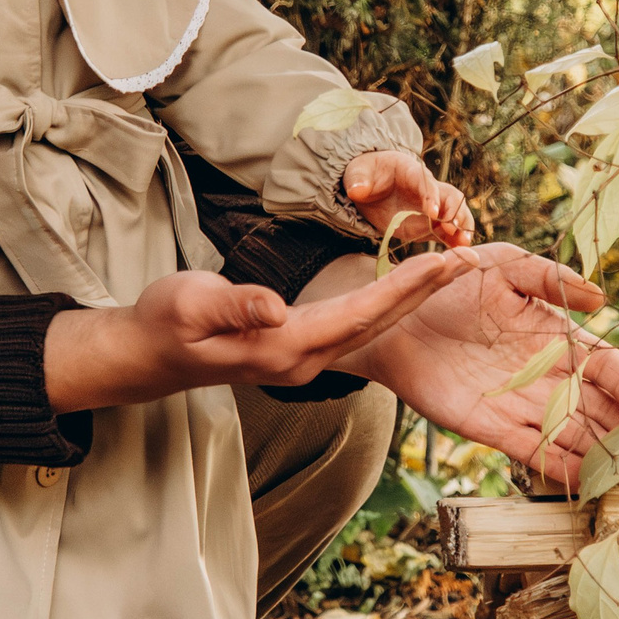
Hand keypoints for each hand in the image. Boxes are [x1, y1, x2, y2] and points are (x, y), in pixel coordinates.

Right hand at [43, 250, 481, 412]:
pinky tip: (406, 288)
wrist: (147, 354)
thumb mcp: (190, 304)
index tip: (445, 263)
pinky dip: (387, 305)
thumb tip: (275, 306)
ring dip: (412, 298)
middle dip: (425, 291)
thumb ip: (234, 305)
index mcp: (284, 346)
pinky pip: (356, 328)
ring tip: (451, 268)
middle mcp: (304, 360)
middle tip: (470, 258)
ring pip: (371, 327)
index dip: (404, 288)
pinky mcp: (298, 350)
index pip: (358, 315)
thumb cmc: (165, 321)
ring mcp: (303, 360)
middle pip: (377, 324)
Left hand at [337, 244, 618, 485]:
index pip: (604, 365)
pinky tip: (587, 483)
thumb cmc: (450, 283)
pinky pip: (534, 453)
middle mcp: (548, 375)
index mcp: (557, 336)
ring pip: (574, 436)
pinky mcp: (492, 428)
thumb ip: (548, 277)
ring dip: (605, 457)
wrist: (394, 318)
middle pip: (600, 409)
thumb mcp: (501, 265)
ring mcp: (523, 405)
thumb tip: (599, 297)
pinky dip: (561, 469)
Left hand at [344, 150, 474, 247]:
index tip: (433, 213)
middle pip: (450, 197)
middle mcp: (427, 189)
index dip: (432, 197)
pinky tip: (460, 255)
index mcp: (411, 172)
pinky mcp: (428, 225)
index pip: (427, 183)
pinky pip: (446, 233)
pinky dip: (455, 242)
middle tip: (455, 230)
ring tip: (464, 245)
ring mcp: (430, 208)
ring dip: (461, 228)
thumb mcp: (357, 172)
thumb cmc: (365, 173)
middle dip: (455, 212)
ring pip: (454, 214)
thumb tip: (357, 190)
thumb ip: (359, 180)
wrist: (368, 185)